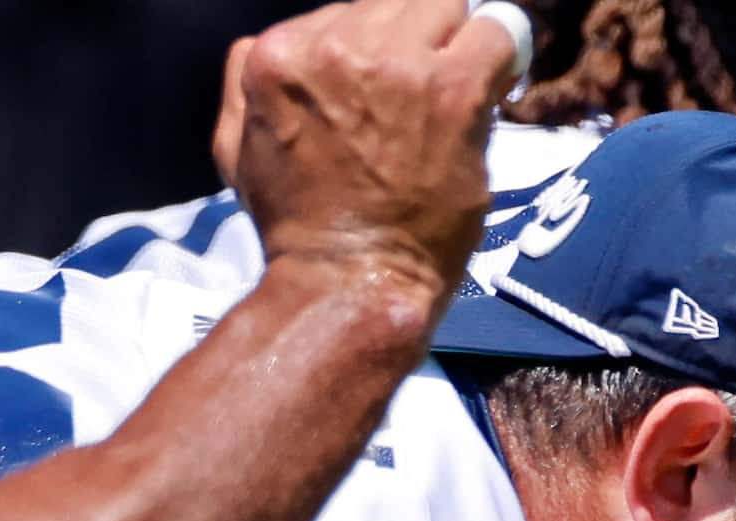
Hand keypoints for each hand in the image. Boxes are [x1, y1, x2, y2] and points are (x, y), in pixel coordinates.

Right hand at [213, 0, 520, 291]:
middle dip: (412, 39)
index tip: (388, 84)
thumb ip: (246, 80)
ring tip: (452, 92)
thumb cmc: (297, 226)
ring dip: (454, 44)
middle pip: (396, 3)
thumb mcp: (236, 146)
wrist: (349, 278)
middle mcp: (335, 46)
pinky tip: (488, 89)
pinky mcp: (452, 89)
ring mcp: (399, 64)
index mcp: (279, 54)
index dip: (374, 47)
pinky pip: (496, 33)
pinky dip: (499, 56)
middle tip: (422, 89)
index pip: (344, 11)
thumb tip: (273, 46)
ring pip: (446, 6)